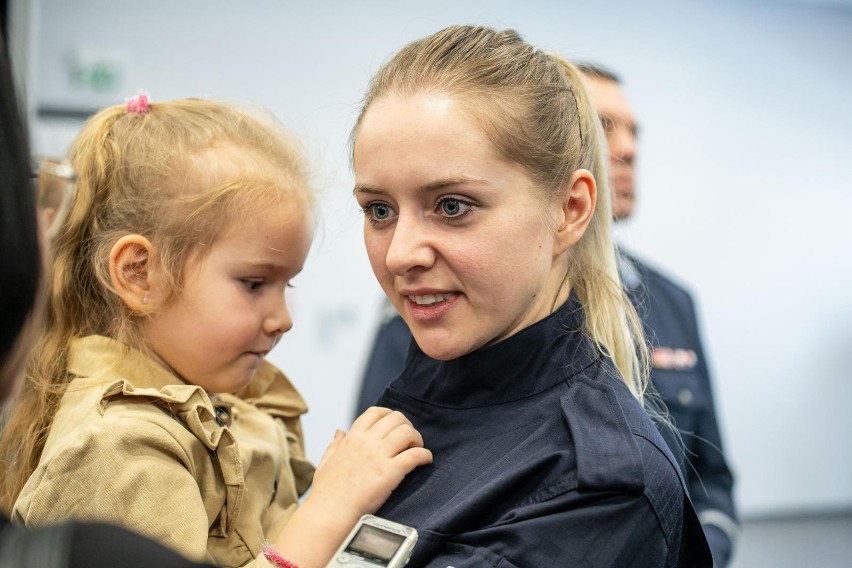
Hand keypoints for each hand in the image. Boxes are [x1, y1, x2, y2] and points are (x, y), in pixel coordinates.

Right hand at [308, 407, 431, 520]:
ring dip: (417, 439)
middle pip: (396, 418)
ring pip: (407, 432)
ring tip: (418, 449)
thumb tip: (339, 431)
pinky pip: (415, 455)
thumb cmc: (327, 492)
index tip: (396, 426)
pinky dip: (424, 455)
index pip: (376, 412)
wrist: (329, 513)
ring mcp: (378, 456)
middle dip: (407, 426)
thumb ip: (334, 445)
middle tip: (410, 440)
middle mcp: (366, 442)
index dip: (390, 415)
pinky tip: (425, 461)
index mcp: (352, 438)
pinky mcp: (390, 472)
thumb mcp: (326, 462)